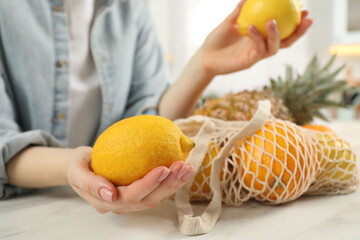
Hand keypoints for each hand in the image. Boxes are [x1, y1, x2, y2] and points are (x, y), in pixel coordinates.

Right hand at [67, 146, 194, 213]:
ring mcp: (132, 202)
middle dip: (168, 184)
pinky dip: (171, 180)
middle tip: (182, 165)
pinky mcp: (140, 194)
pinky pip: (158, 190)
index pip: (130, 196)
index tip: (162, 168)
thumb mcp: (76, 170)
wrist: (83, 167)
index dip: (148, 184)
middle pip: (149, 199)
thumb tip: (109, 193)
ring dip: (174, 183)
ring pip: (157, 197)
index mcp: (106, 202)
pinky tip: (182, 167)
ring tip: (187, 167)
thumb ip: (88, 182)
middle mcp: (121, 206)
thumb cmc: (79, 165)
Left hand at [198, 0, 313, 75]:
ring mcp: (256, 55)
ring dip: (276, 34)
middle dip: (299, 32)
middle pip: (287, 41)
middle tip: (307, 18)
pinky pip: (257, 49)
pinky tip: (251, 27)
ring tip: (272, 21)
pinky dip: (256, 37)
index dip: (295, 21)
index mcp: (261, 37)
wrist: (205, 57)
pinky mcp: (249, 62)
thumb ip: (239, 11)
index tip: (303, 8)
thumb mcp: (229, 22)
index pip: (282, 29)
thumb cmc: (216, 41)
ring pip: (274, 47)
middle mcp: (262, 47)